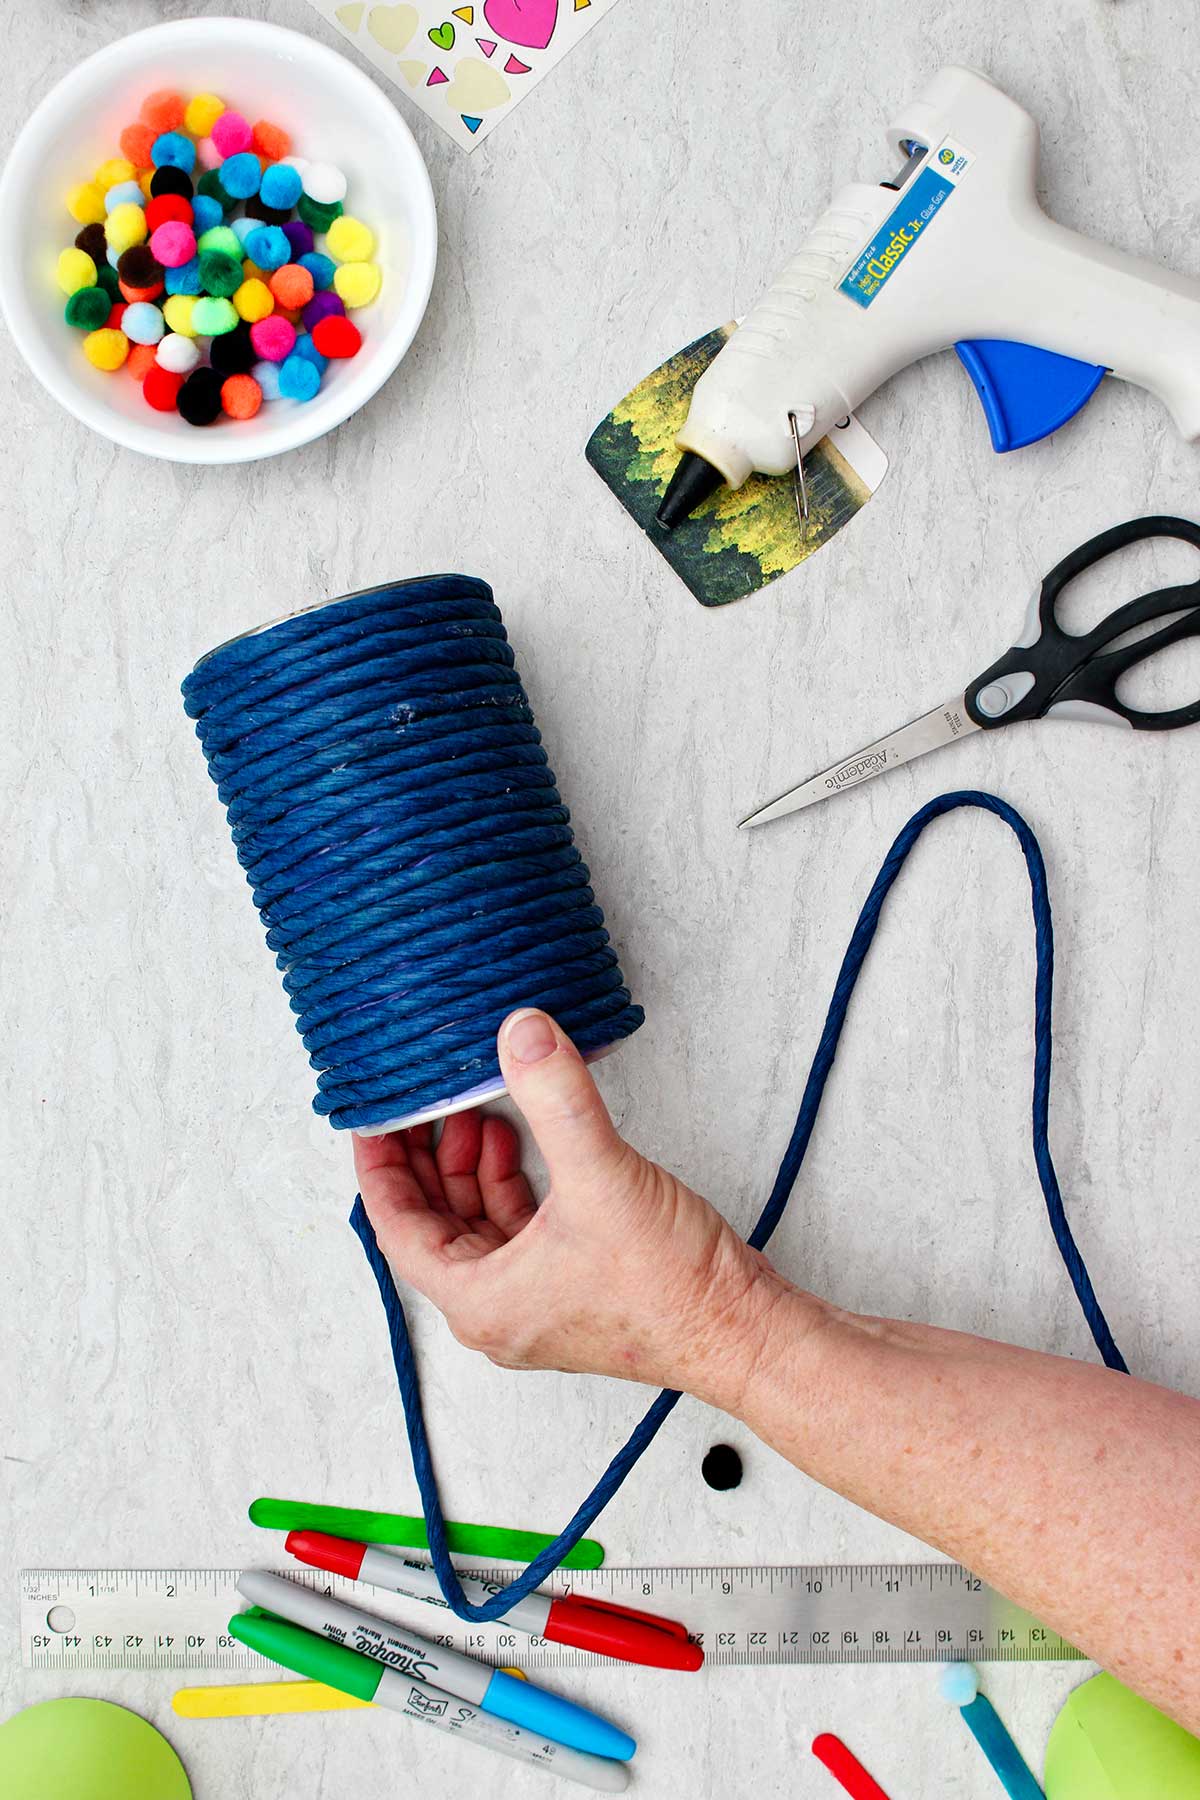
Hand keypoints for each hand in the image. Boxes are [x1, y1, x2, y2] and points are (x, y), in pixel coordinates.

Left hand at [354, 1009, 795, 1406]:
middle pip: (432, 1228)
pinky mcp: (570, 1289)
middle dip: (426, 1160)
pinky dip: (509, 1187)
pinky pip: (516, 1234)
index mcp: (481, 1300)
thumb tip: (521, 1032)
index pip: (396, 1230)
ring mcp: (534, 1303)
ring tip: (480, 1110)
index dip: (379, 1170)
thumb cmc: (671, 1286)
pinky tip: (523, 1141)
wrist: (739, 1330)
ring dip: (471, 1169)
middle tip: (421, 1104)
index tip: (372, 1121)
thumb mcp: (601, 1174)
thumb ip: (556, 1096)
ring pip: (475, 1228)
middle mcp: (498, 1311)